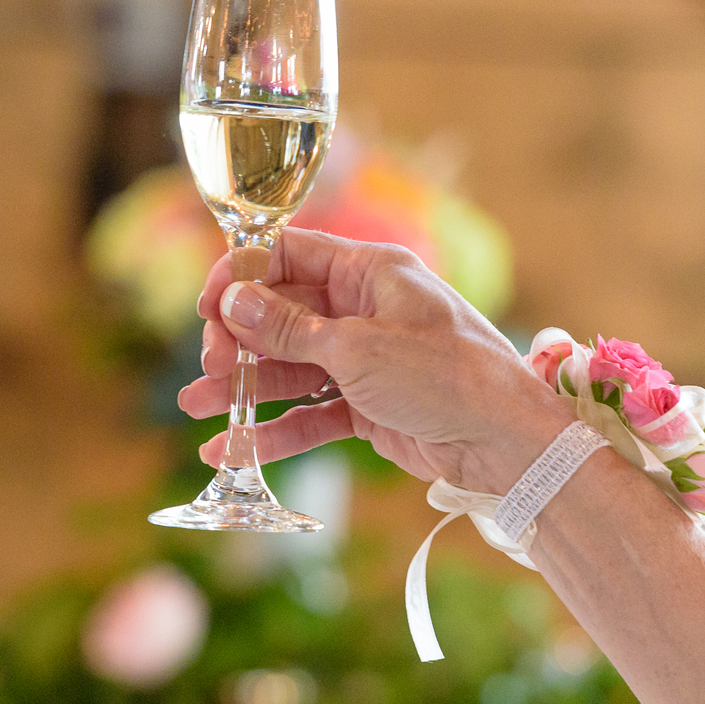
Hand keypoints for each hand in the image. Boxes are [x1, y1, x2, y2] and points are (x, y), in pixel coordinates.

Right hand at [176, 229, 571, 491]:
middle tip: (209, 367)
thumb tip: (233, 301)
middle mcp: (363, 308)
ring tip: (196, 406)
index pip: (289, 255)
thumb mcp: (359, 349)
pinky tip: (233, 448)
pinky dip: (273, 430)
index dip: (241, 276)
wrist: (508, 443)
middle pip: (280, 314)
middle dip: (238, 340)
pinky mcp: (368, 405)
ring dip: (244, 387)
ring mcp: (364, 359)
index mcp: (369, 272)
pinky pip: (309, 411)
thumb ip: (290, 329)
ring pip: (288, 366)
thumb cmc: (447, 376)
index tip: (206, 307)